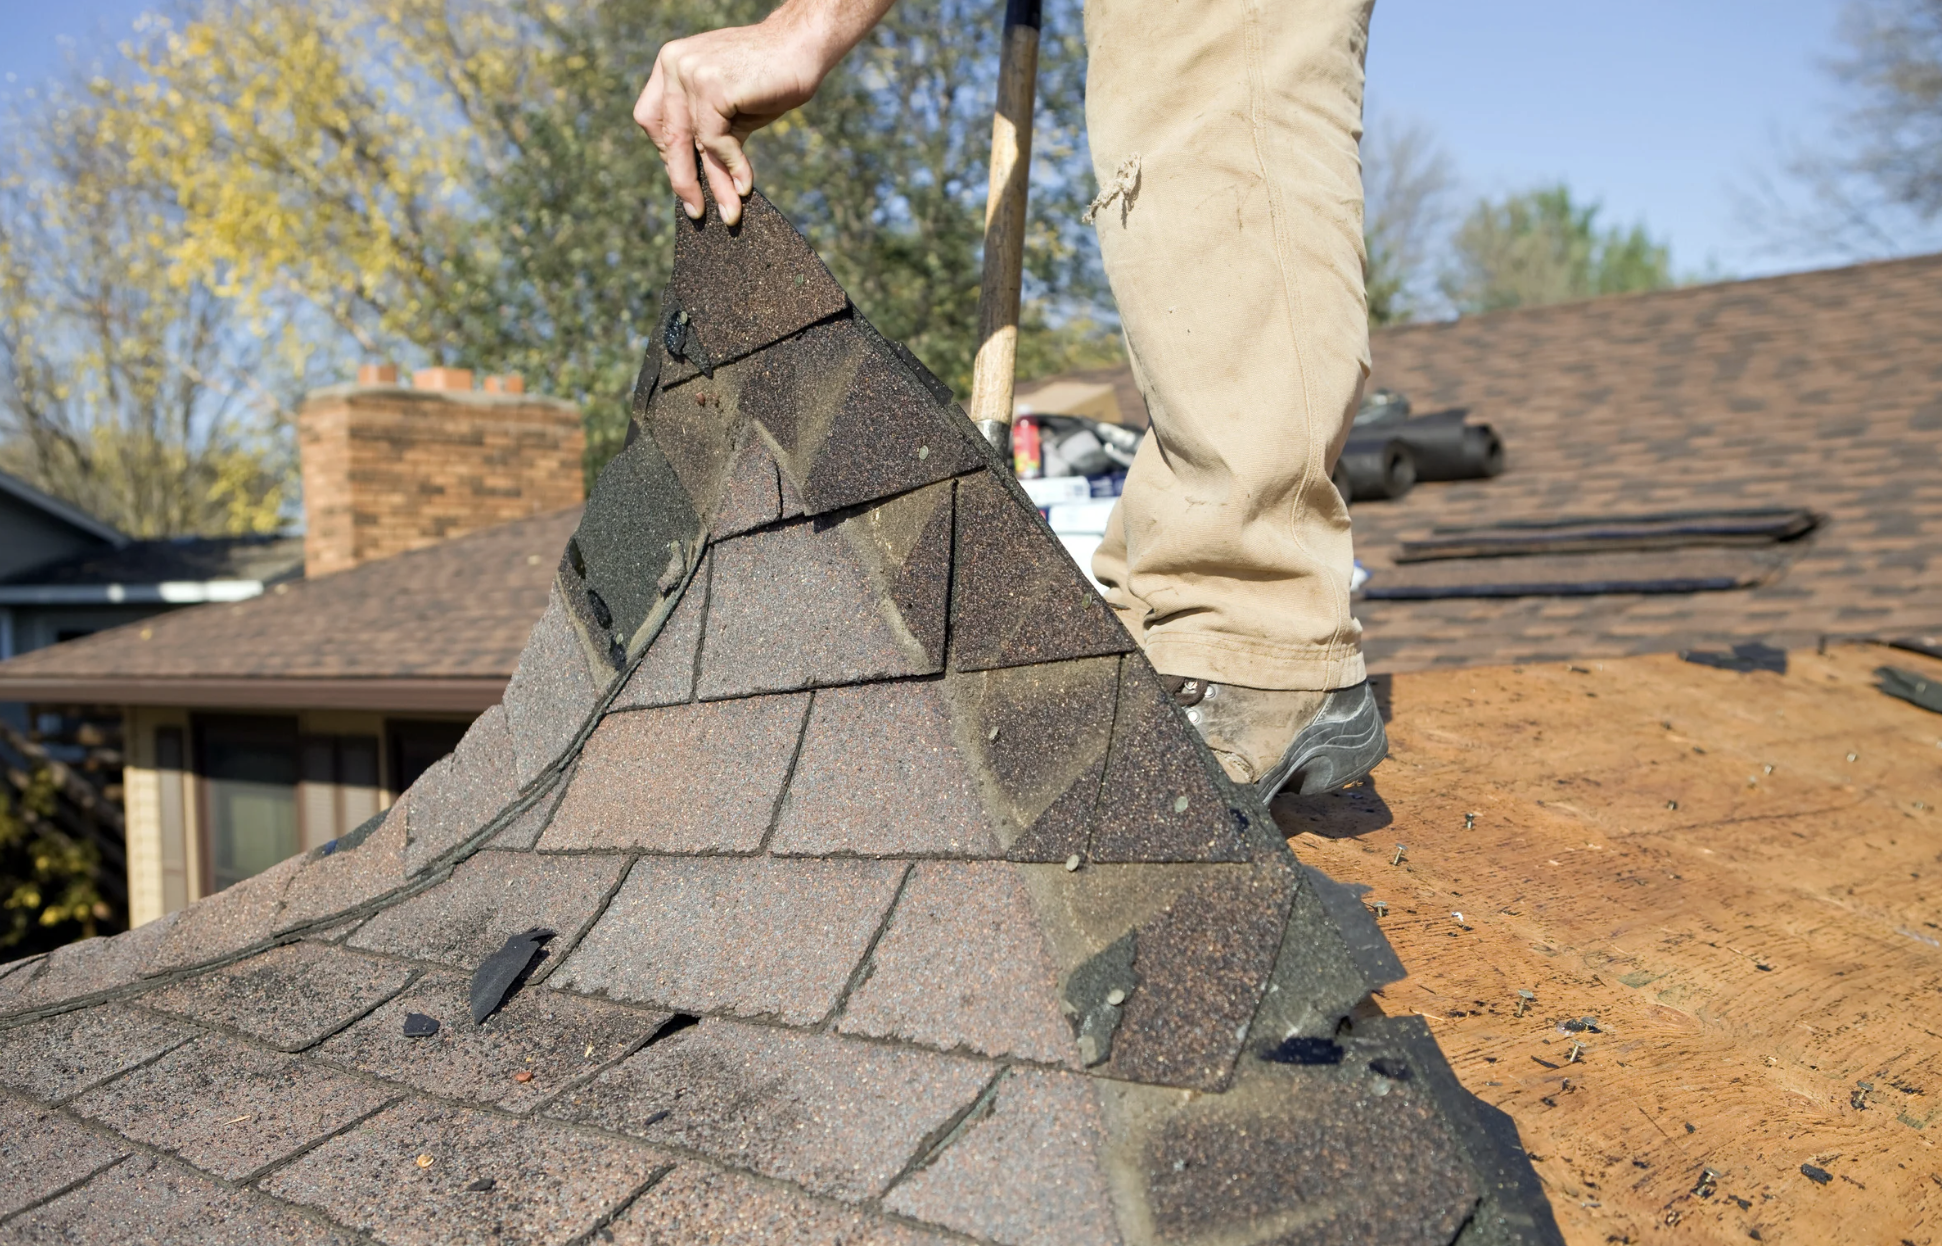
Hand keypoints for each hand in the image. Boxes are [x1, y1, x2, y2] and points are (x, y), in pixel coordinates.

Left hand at [635, 1, 894, 225]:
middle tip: (696, 211)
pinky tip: (745, 185)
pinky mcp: (712, 87)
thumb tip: (697, 183)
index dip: (667, 153)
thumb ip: (707, 133)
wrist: (802, 47)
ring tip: (729, 212)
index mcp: (670, 64)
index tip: (686, 178)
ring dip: (713, 183)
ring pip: (691, 142)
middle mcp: (673, 63)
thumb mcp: (730, 109)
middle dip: (682, 178)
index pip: (653, 119)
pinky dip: (732, 166)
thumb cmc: (769, 77)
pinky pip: (714, 140)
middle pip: (666, 134)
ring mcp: (690, 72)